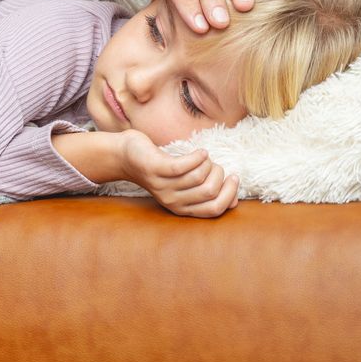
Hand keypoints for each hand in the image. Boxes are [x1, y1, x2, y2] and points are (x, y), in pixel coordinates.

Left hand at [117, 129, 238, 217]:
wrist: (126, 156)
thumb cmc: (162, 168)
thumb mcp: (184, 185)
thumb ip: (205, 193)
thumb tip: (234, 201)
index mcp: (181, 208)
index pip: (214, 210)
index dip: (229, 194)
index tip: (233, 177)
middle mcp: (172, 201)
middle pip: (210, 192)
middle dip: (220, 175)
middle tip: (214, 164)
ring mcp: (163, 185)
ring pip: (199, 177)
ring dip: (208, 163)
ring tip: (202, 157)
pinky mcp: (156, 169)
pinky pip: (184, 165)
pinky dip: (198, 156)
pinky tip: (200, 152)